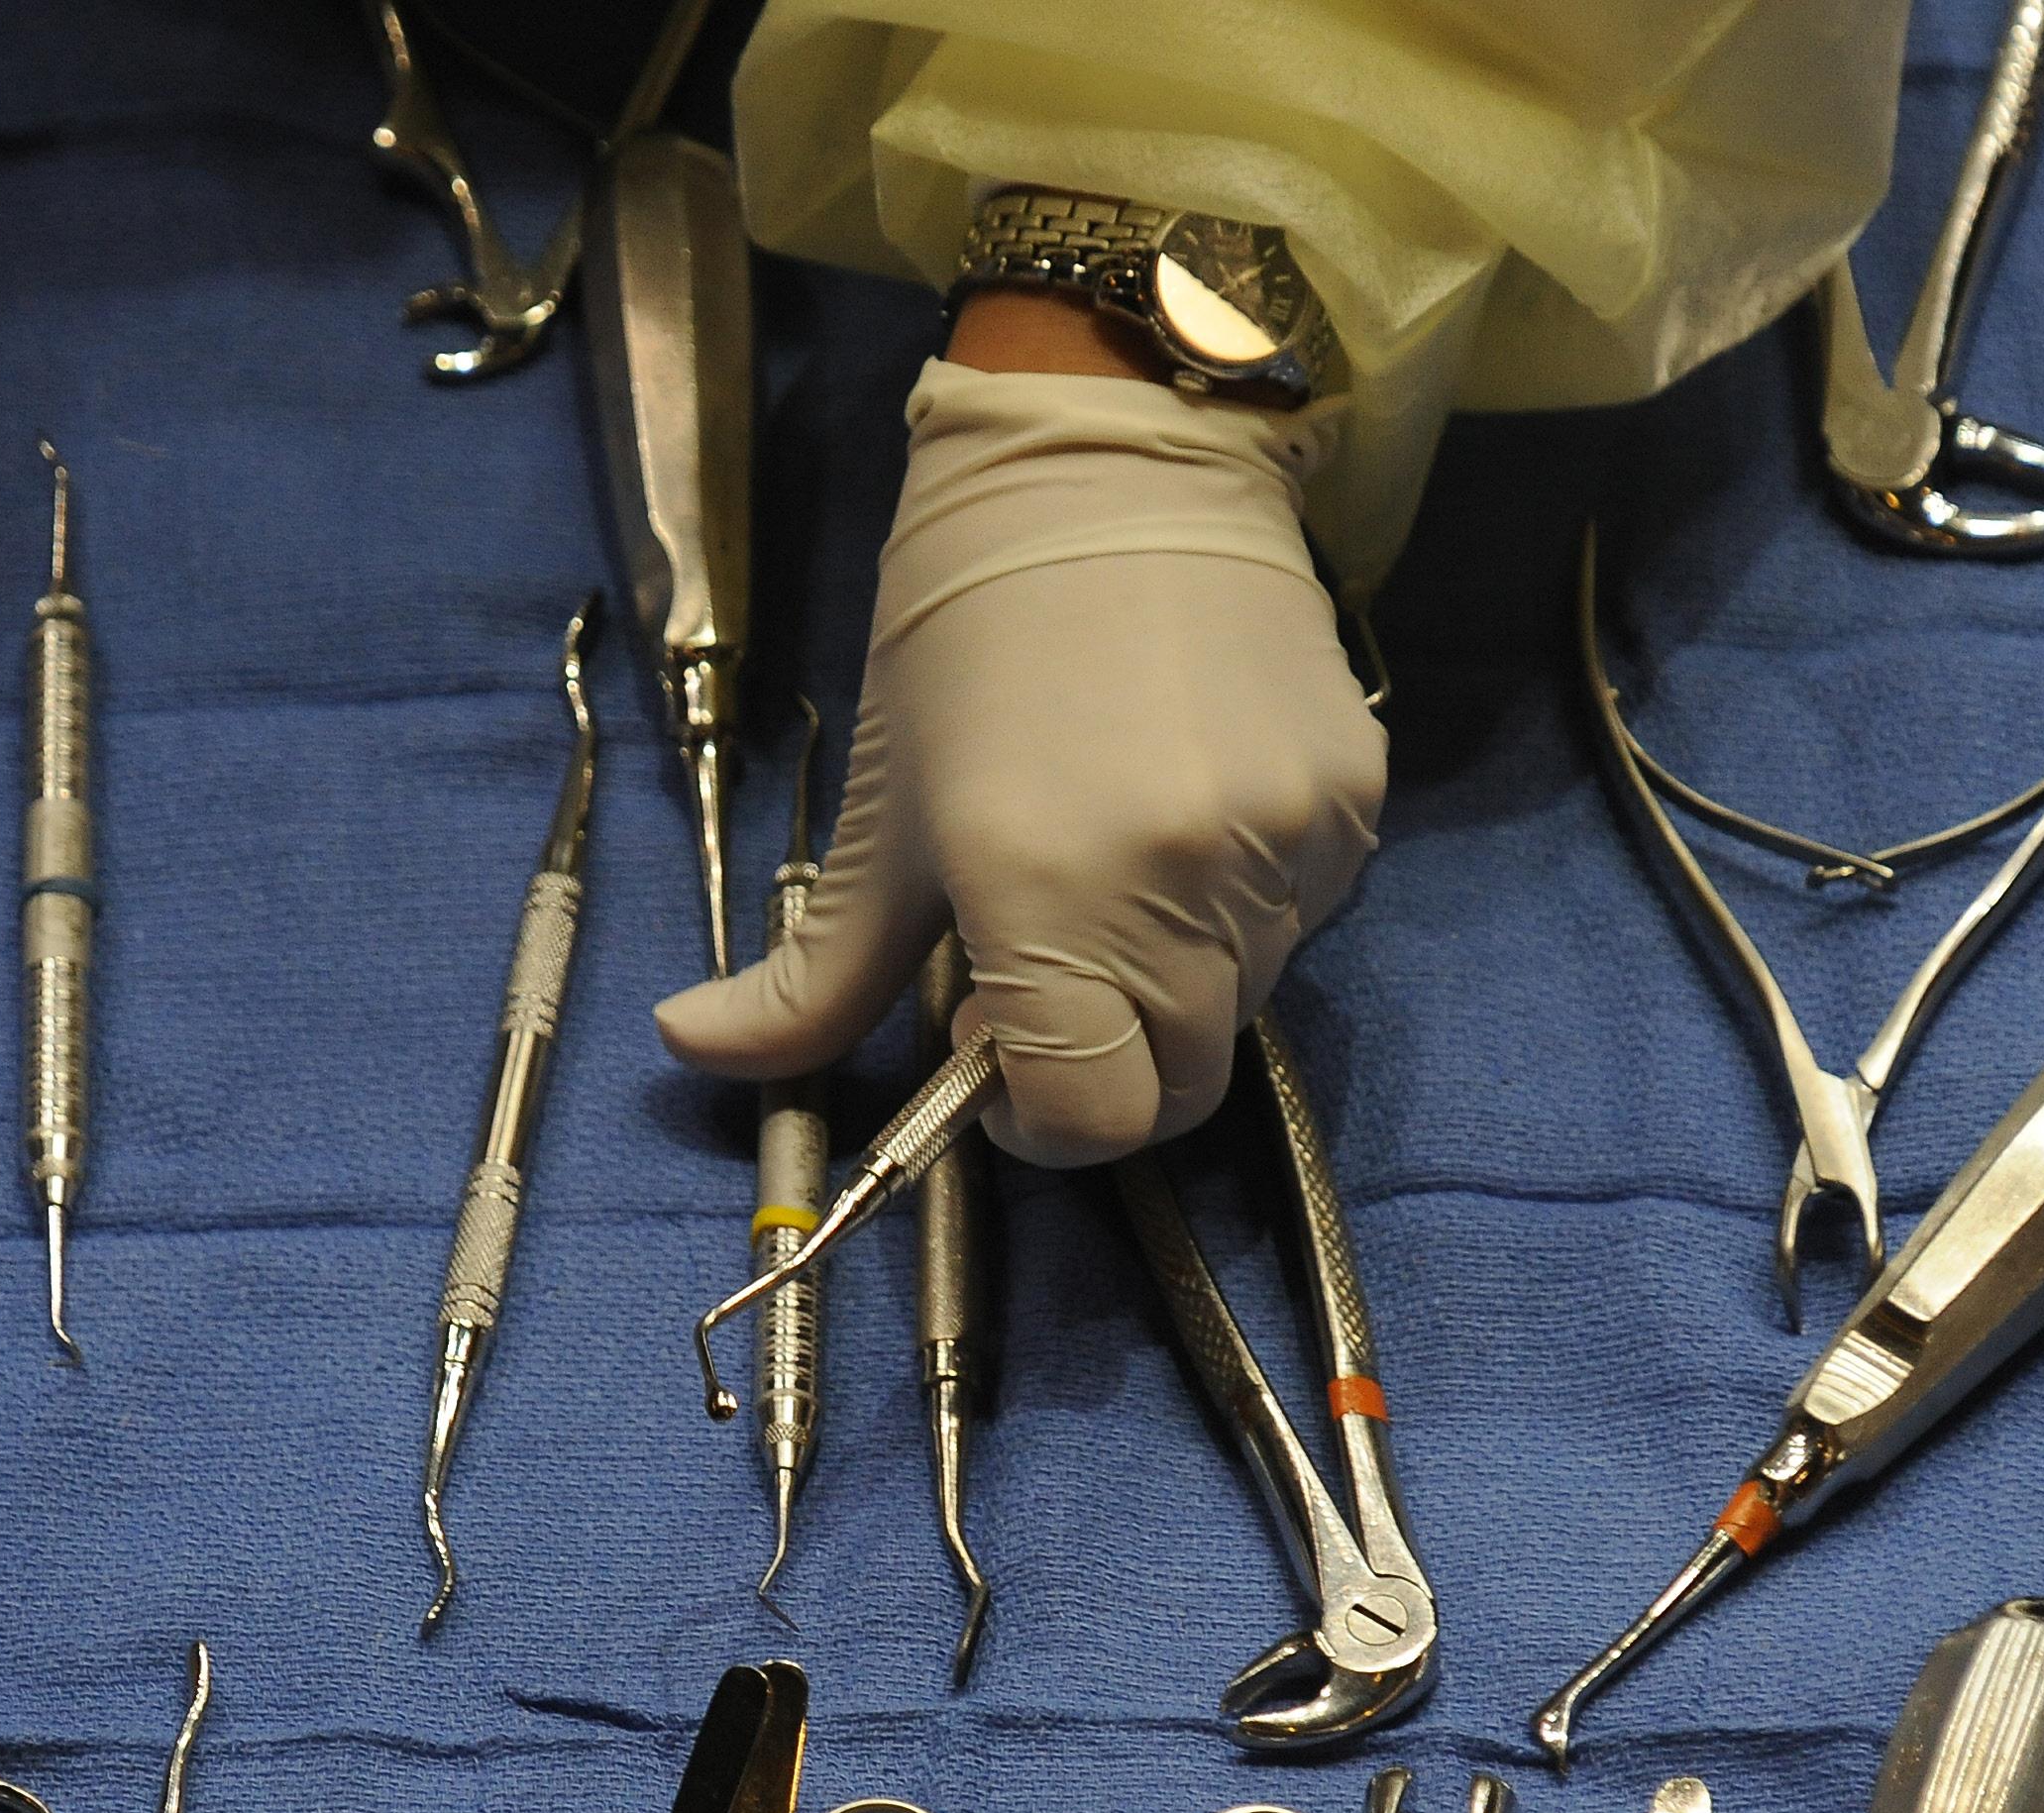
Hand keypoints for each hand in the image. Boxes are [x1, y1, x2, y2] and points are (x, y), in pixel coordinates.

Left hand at [653, 333, 1385, 1165]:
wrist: (1115, 456)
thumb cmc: (969, 630)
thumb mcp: (882, 813)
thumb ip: (808, 974)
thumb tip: (692, 1051)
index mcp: (1052, 897)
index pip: (1096, 1119)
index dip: (1046, 1126)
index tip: (1003, 1068)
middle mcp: (1186, 888)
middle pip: (1178, 1085)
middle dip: (1110, 1063)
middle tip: (1043, 968)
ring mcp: (1285, 848)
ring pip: (1240, 1005)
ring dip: (1171, 979)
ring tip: (1112, 859)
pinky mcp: (1351, 804)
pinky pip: (1296, 919)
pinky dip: (1236, 907)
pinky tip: (1181, 804)